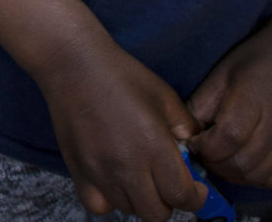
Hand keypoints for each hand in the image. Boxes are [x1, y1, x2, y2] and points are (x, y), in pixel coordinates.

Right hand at [35, 45, 208, 221]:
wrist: (74, 65)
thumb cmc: (121, 75)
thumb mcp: (165, 97)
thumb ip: (186, 129)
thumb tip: (194, 154)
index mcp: (155, 147)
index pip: (183, 197)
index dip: (196, 198)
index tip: (197, 189)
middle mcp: (128, 167)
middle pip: (157, 214)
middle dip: (170, 202)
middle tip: (167, 183)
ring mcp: (100, 172)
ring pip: (129, 210)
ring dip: (141, 199)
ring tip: (140, 177)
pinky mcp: (78, 171)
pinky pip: (98, 206)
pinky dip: (110, 201)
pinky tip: (114, 182)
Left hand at [184, 16, 271, 189]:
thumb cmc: (262, 57)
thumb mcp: (224, 72)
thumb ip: (202, 103)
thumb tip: (184, 132)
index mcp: (253, 100)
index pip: (226, 139)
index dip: (204, 147)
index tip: (194, 141)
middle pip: (240, 163)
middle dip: (214, 163)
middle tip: (204, 152)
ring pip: (258, 177)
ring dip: (233, 174)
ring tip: (222, 158)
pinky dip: (255, 178)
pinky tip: (243, 163)